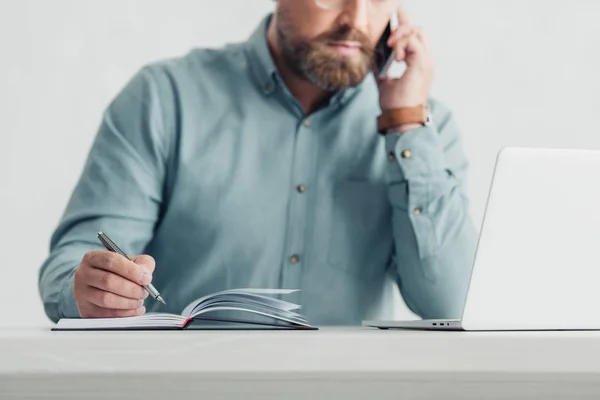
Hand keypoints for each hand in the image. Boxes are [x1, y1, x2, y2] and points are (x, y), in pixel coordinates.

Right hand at [74, 250, 154, 317]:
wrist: (102, 286)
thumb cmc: (119, 272)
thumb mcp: (133, 261)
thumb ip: (143, 264)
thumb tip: (145, 276)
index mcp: (93, 257)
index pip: (111, 261)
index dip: (131, 270)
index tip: (146, 278)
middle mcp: (83, 274)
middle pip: (108, 281)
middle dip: (132, 289)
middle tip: (144, 292)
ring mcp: (81, 293)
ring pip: (106, 299)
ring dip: (128, 302)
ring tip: (139, 300)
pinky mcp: (85, 310)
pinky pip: (106, 314)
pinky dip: (125, 314)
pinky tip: (135, 309)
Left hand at [377, 8, 433, 130]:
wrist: (401, 117)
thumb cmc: (395, 104)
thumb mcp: (385, 81)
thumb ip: (381, 69)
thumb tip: (372, 60)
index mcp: (418, 63)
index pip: (415, 36)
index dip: (406, 22)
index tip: (397, 11)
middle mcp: (425, 60)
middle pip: (419, 29)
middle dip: (403, 26)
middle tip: (389, 36)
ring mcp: (426, 61)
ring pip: (418, 32)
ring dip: (401, 36)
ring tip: (392, 48)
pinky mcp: (422, 64)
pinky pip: (414, 42)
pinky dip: (402, 46)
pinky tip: (397, 58)